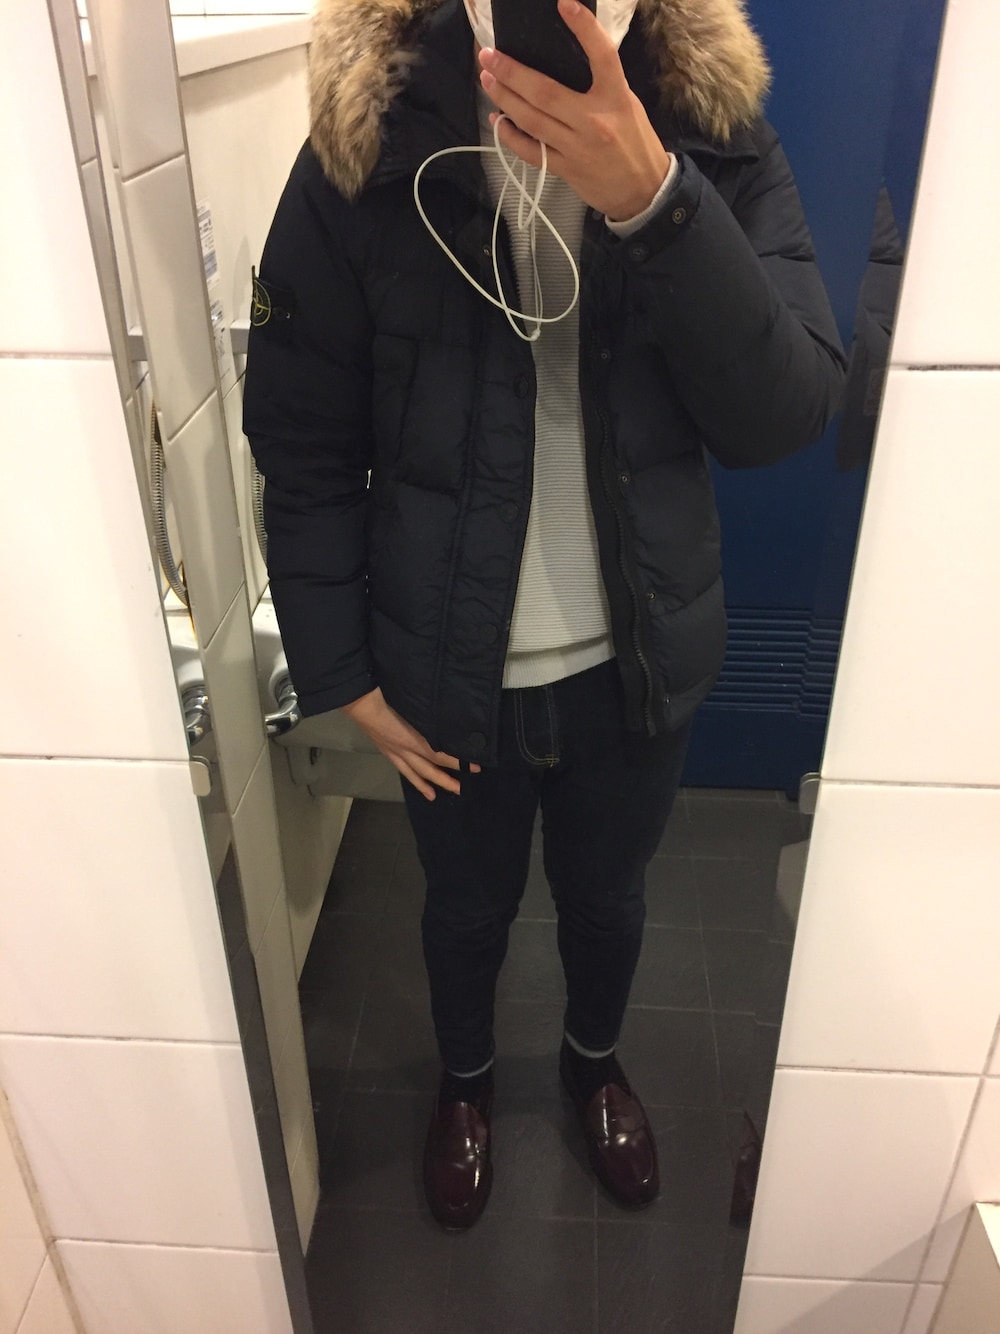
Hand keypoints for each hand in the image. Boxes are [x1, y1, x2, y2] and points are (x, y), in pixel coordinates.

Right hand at [341, 688, 479, 799]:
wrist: (360, 700)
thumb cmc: (386, 695)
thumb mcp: (412, 703)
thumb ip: (428, 712)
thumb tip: (447, 715)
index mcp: (411, 738)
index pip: (438, 754)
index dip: (457, 762)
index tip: (475, 765)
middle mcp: (404, 748)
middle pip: (429, 768)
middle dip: (446, 779)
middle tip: (462, 788)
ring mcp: (394, 751)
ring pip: (415, 773)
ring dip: (429, 784)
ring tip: (439, 794)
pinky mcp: (387, 750)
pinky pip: (402, 768)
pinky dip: (412, 778)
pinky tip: (418, 783)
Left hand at [478, 0, 671, 220]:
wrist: (643, 192)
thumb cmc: (635, 144)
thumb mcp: (628, 105)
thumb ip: (601, 85)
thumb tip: (567, 62)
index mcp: (616, 98)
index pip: (602, 56)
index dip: (584, 28)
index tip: (564, 4)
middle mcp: (594, 121)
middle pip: (545, 92)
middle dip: (512, 72)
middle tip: (489, 56)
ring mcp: (576, 147)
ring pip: (532, 119)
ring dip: (504, 98)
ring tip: (487, 80)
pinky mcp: (565, 169)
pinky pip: (531, 151)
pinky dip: (511, 136)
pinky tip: (498, 122)